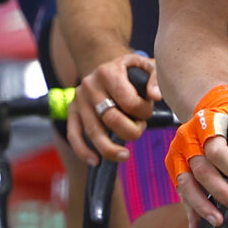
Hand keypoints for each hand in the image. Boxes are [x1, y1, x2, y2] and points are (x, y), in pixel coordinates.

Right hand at [64, 52, 157, 166]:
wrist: (107, 67)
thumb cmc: (131, 71)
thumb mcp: (146, 67)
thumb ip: (156, 78)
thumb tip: (155, 96)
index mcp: (108, 72)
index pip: (129, 102)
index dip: (143, 113)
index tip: (147, 112)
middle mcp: (90, 85)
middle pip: (111, 119)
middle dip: (131, 131)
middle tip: (140, 128)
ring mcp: (79, 99)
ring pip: (93, 131)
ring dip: (110, 148)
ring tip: (124, 156)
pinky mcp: (72, 111)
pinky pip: (74, 134)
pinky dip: (83, 151)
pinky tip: (95, 161)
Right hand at [167, 88, 227, 225]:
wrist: (211, 111)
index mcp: (206, 125)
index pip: (215, 150)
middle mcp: (188, 140)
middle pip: (200, 170)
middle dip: (219, 192)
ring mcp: (179, 155)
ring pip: (186, 184)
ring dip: (201, 205)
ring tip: (218, 220)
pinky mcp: (175, 167)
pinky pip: (180, 191)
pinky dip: (188, 210)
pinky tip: (196, 226)